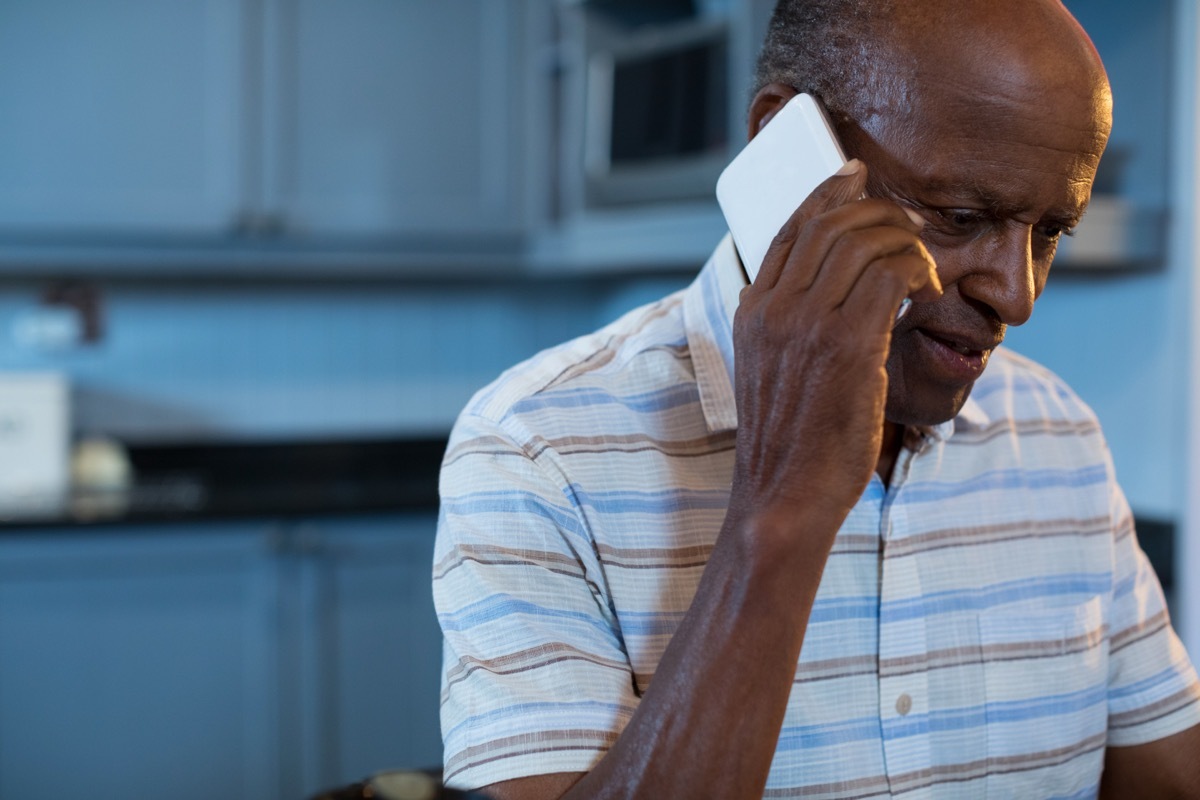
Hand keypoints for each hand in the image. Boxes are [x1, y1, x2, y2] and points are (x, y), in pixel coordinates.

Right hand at [728, 159, 941, 540]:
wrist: (783, 496)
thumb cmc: (786, 444)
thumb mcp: (766, 372)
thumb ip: (779, 327)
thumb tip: (791, 291)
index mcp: (752, 312)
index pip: (790, 230)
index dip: (825, 195)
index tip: (855, 177)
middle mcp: (774, 309)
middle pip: (830, 225)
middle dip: (876, 211)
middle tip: (908, 224)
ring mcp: (808, 325)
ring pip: (865, 244)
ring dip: (904, 244)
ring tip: (924, 268)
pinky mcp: (848, 345)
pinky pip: (893, 276)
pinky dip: (918, 273)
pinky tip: (927, 296)